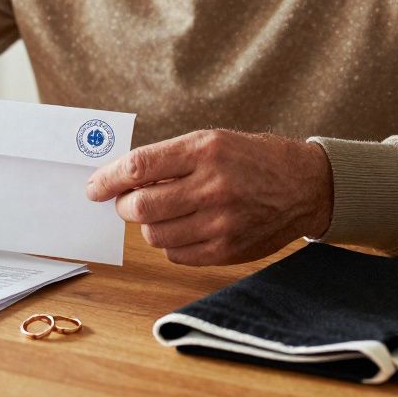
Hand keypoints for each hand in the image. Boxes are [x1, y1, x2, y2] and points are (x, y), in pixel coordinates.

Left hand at [86, 129, 332, 265]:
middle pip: (142, 207)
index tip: (94, 187)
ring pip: (155, 234)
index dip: (107, 179)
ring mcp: (221, 222)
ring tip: (161, 213)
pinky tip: (182, 227)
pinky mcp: (227, 250)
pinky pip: (175, 254)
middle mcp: (212, 187)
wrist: (303, 186)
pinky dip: (168, 243)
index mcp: (204, 151)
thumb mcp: (211, 141)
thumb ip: (167, 159)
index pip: (138, 167)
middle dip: (124, 207)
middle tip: (126, 203)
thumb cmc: (250, 159)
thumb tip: (120, 181)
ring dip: (147, 226)